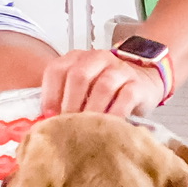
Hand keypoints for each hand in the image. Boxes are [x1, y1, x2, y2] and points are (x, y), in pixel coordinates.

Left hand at [39, 48, 165, 118]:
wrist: (144, 80)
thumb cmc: (106, 90)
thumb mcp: (83, 89)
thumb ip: (64, 99)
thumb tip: (44, 123)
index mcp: (78, 58)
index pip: (57, 70)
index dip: (50, 94)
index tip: (49, 116)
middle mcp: (98, 59)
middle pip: (79, 76)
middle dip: (70, 103)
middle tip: (68, 125)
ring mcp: (119, 70)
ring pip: (102, 86)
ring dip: (91, 110)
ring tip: (86, 128)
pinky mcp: (138, 85)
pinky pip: (125, 98)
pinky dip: (114, 114)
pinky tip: (108, 126)